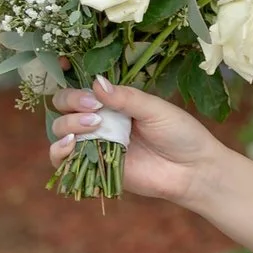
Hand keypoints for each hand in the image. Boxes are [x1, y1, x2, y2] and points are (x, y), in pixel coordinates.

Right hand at [46, 76, 223, 204]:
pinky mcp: (96, 168)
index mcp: (114, 103)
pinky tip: (70, 146)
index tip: (94, 100)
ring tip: (91, 129)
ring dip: (67, 127)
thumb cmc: (180, 134)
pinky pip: (65, 162)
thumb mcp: (156, 110)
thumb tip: (96, 82)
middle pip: (63, 110)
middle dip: (70, 107)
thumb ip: (127, 98)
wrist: (193, 170)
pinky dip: (59, 153)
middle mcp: (100, 122)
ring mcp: (96, 145)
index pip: (80, 92)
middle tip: (95, 115)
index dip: (78, 93)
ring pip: (61, 133)